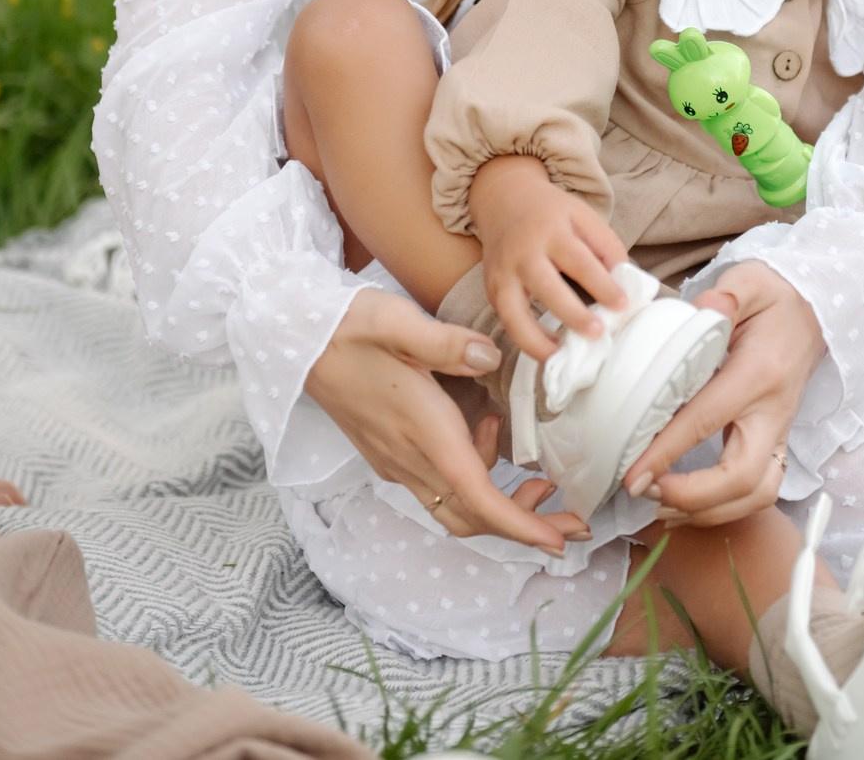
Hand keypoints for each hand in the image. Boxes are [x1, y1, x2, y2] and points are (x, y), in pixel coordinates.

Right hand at [304, 287, 588, 552]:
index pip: (479, 499)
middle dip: (523, 526)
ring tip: (539, 478)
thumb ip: (447, 343)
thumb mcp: (398, 322)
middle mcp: (409, 458)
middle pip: (471, 518)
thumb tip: (491, 359)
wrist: (292, 338)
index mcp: (422, 433)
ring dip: (499, 504)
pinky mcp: (389, 451)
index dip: (522, 526)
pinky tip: (487, 430)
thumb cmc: (347, 327)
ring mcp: (396, 459)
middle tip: (570, 521)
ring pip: (455, 506)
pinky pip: (439, 486)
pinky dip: (475, 477)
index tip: (560, 541)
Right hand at [468, 156, 627, 361]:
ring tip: (562, 357)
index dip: (602, 285)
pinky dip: (525, 340)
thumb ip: (606, 245)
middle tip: (598, 335)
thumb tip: (625, 281)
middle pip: (546, 287)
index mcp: (550, 230)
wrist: (502, 199)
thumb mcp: (582, 215)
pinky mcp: (491, 290)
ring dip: (537, 341)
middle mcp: (523, 253)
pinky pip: (507, 321)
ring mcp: (502, 274)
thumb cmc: (549, 212)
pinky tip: (549, 351)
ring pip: (513, 314)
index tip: (623, 305)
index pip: (579, 260)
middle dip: (572, 314)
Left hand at [622, 261, 824, 524]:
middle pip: (744, 478)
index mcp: (759, 373)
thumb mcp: (751, 281)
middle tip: (645, 491)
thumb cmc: (773, 298)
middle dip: (693, 496)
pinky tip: (684, 503)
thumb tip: (704, 308)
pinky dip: (722, 508)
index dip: (668, 450)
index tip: (633, 472)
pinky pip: (758, 491)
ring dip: (709, 511)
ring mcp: (778, 433)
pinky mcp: (775, 444)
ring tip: (660, 504)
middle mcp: (773, 412)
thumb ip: (727, 294)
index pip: (709, 419)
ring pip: (757, 495)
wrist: (812, 313)